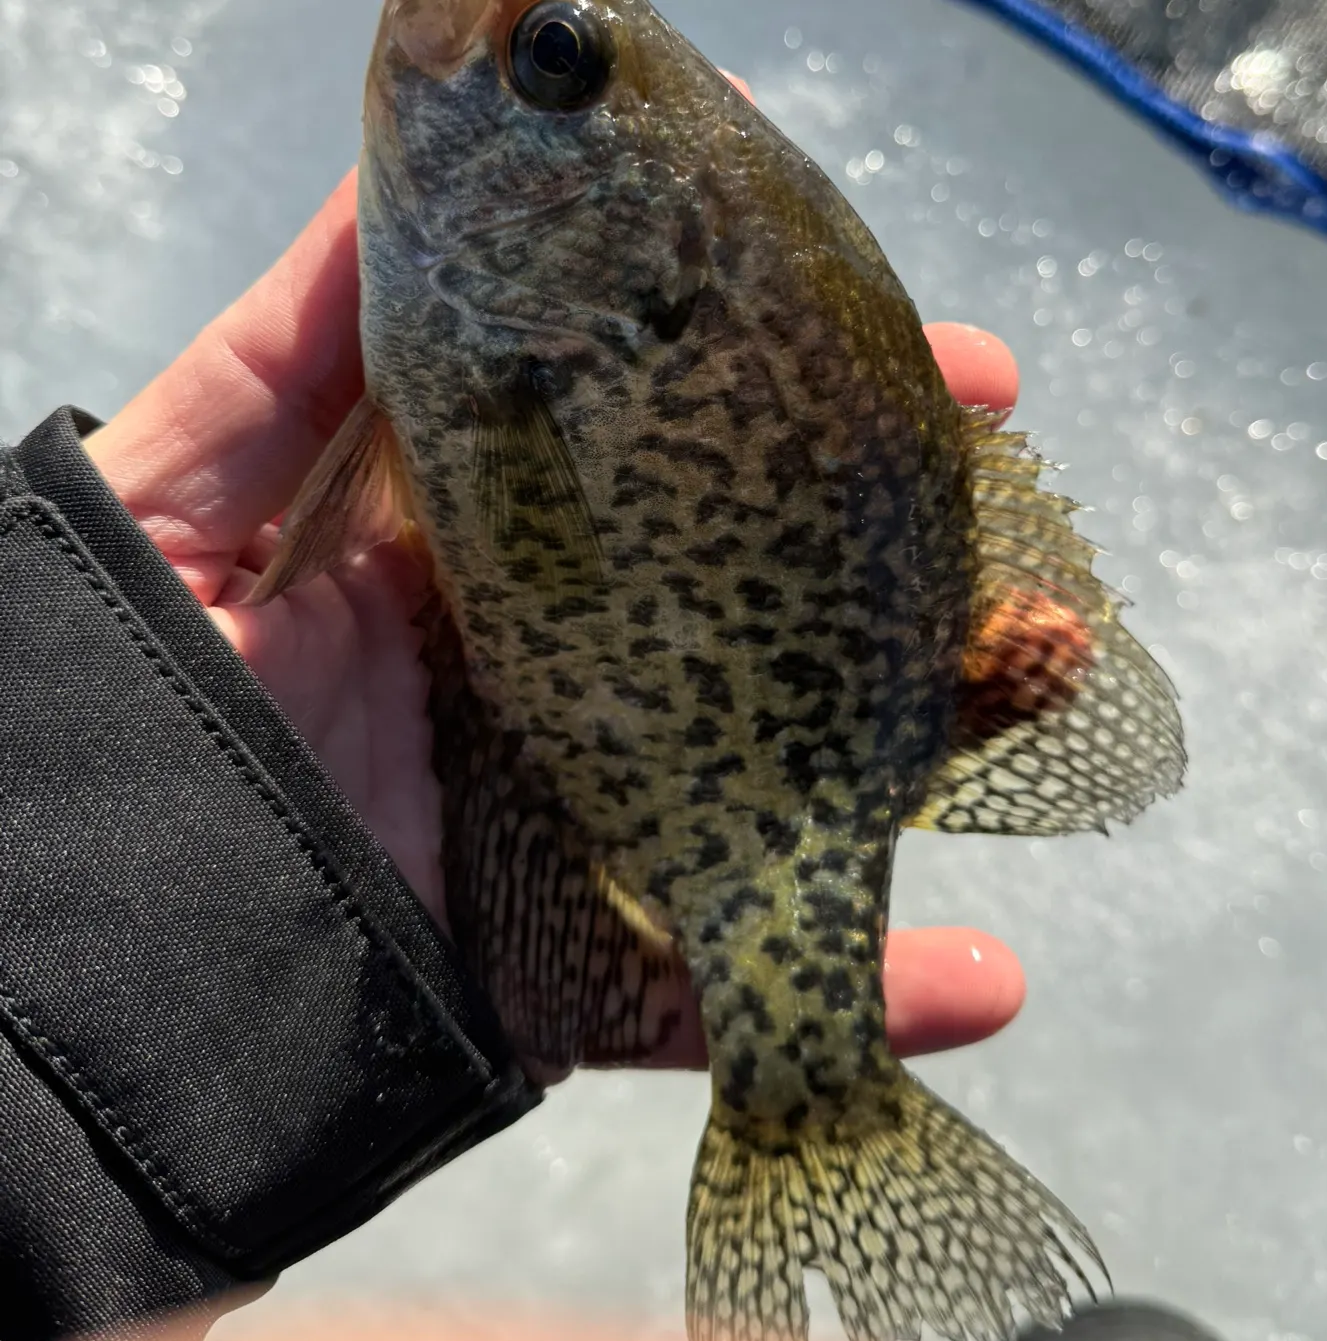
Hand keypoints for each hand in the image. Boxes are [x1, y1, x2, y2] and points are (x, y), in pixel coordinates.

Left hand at [83, 169, 1026, 1069]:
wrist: (80, 962)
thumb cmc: (132, 696)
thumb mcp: (193, 489)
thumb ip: (301, 346)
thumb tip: (409, 173)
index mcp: (491, 569)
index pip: (684, 475)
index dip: (807, 415)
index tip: (932, 368)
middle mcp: (561, 692)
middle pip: (764, 628)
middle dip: (908, 571)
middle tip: (1023, 521)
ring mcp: (584, 841)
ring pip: (784, 788)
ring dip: (930, 747)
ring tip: (1046, 675)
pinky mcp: (574, 982)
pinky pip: (723, 992)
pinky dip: (848, 997)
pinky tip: (985, 977)